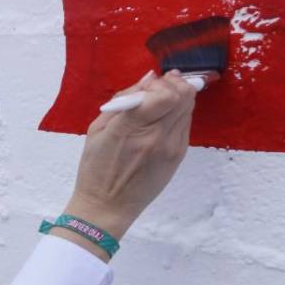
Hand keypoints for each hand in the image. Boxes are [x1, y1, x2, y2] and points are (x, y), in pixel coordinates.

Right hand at [63, 70, 201, 248]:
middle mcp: (156, 137)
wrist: (107, 206)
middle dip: (173, 85)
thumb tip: (149, 78)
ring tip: (159, 103)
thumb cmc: (95, 168)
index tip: (150, 85)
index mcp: (130, 129)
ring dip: (177, 99)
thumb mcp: (97, 130)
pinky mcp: (178, 156)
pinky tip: (161, 120)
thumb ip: (124, 101)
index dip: (162, 83)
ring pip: (188, 108)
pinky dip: (177, 115)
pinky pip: (185, 124)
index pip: (165, 94)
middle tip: (159, 88)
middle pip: (184, 97)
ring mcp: (171, 148)